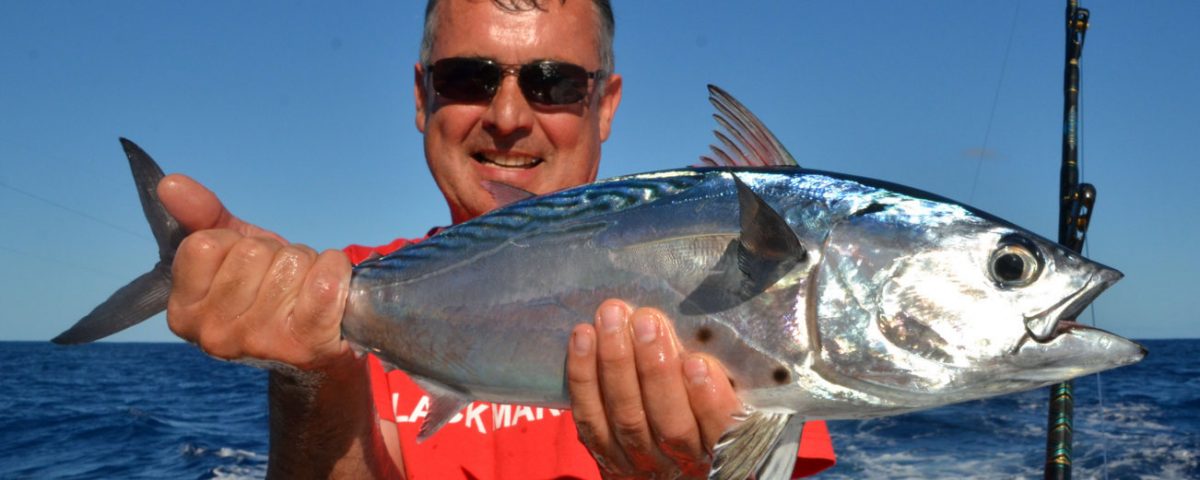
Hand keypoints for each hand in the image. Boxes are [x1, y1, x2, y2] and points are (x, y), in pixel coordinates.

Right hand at [157, 174, 353, 371]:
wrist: (316, 345)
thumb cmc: (269, 292)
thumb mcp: (231, 253)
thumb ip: (199, 218)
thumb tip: (169, 183)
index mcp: (184, 312)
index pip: (205, 243)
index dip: (234, 242)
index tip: (247, 266)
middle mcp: (215, 334)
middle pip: (252, 252)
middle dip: (275, 254)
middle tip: (282, 281)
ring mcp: (260, 342)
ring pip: (292, 263)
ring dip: (307, 265)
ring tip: (304, 290)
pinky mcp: (306, 344)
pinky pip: (326, 281)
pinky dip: (336, 270)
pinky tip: (332, 289)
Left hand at [567, 299, 743, 478]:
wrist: (662, 451)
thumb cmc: (703, 407)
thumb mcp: (728, 392)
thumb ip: (721, 373)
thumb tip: (700, 329)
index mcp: (723, 449)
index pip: (722, 433)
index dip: (710, 402)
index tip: (698, 363)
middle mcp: (682, 462)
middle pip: (670, 425)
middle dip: (655, 370)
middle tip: (647, 321)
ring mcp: (640, 462)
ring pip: (627, 418)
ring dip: (616, 363)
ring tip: (612, 317)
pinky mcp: (605, 454)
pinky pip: (590, 418)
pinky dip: (584, 375)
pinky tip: (583, 335)